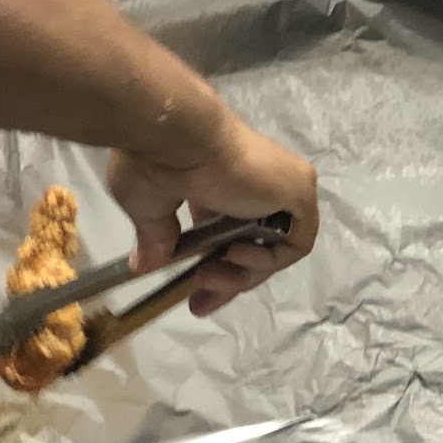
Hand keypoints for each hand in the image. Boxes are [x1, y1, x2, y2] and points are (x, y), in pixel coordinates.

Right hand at [107, 116, 318, 318]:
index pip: (229, 237)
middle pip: (253, 248)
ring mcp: (281, 189)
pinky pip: (295, 244)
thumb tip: (143, 266)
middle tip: (200, 304)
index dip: (214, 272)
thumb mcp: (148, 208)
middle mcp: (255, 187)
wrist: (174, 137)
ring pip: (274, 249)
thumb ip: (157, 237)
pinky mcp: (299, 193)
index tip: (193, 298)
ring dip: (242, 275)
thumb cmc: (155, 163)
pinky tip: (234, 255)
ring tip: (207, 275)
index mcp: (221, 186)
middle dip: (229, 283)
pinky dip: (267, 261)